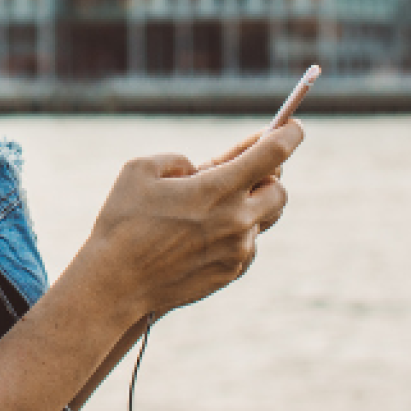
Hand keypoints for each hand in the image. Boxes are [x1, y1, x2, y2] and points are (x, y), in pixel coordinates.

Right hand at [73, 122, 301, 324]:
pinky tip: (204, 233)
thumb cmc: (123, 223)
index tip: (294, 126)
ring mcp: (237, 250)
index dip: (289, 134)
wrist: (116, 284)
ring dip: (249, 205)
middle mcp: (236, 220)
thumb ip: (178, 160)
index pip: (272, 153)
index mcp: (217, 188)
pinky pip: (247, 244)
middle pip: (279, 190)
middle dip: (267, 176)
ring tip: (215, 203)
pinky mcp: (231, 272)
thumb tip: (198, 169)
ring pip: (263, 219)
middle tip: (244, 170)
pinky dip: (235, 232)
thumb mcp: (140, 170)